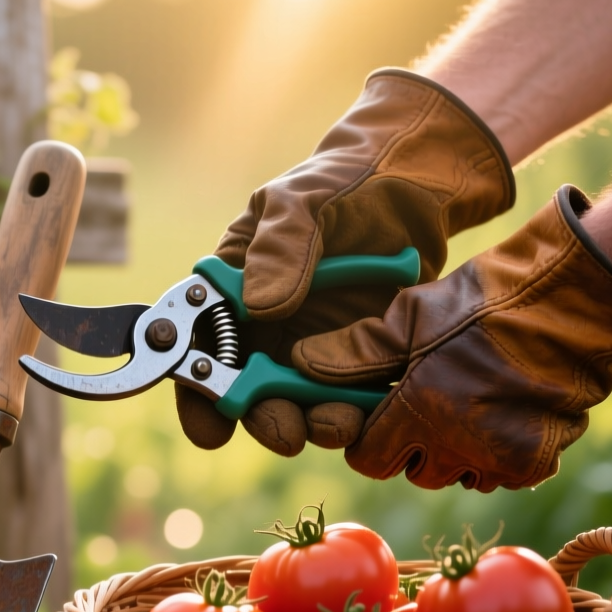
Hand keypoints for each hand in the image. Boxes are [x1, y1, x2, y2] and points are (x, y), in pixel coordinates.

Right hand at [177, 68, 513, 454]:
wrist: (416, 182)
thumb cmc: (343, 180)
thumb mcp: (302, 201)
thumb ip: (280, 247)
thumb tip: (259, 306)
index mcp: (232, 293)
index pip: (200, 347)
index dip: (196, 392)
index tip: (210, 426)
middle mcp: (266, 330)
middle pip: (249, 392)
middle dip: (262, 420)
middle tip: (282, 431)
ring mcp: (315, 348)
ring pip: (302, 403)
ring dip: (312, 424)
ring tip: (332, 425)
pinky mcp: (364, 358)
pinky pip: (356, 397)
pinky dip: (360, 414)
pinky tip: (369, 415)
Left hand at [293, 186, 611, 490]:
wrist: (571, 306)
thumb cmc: (483, 304)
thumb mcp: (409, 317)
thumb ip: (355, 351)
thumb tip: (301, 364)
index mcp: (418, 409)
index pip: (368, 459)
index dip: (368, 440)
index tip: (380, 418)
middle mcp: (457, 444)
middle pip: (414, 471)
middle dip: (413, 446)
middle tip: (430, 405)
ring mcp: (498, 458)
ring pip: (458, 476)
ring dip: (457, 453)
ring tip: (469, 405)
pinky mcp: (535, 462)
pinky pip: (500, 474)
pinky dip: (497, 455)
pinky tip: (504, 414)